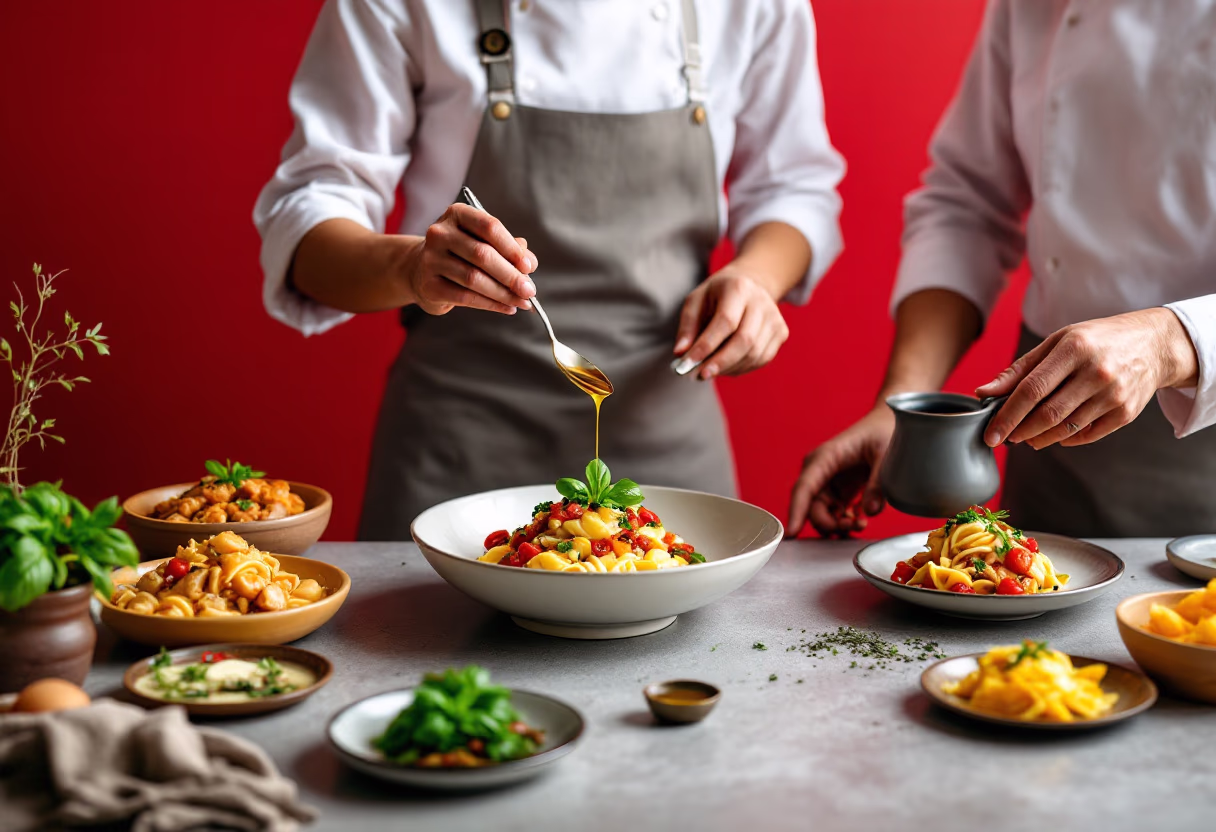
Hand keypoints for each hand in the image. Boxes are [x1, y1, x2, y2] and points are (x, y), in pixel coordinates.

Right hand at [406, 204, 537, 315]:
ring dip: (503, 293)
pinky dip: (491, 304)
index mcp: (457, 214)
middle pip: (482, 254)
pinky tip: (507, 308)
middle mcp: (440, 233)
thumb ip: (509, 249)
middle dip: (511, 276)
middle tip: (529, 291)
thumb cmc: (461, 254)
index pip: (489, 227)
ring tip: (522, 302)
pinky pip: (465, 297)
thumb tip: (529, 264)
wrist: (421, 270)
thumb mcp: (484, 242)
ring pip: (474, 278)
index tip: (528, 266)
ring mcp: (431, 259)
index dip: (512, 248)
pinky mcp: (429, 285)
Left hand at [673, 269, 789, 379]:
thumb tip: (681, 353)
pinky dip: (741, 368)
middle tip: (699, 376)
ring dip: (728, 368)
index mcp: (739, 288)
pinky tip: (726, 366)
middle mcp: (762, 302)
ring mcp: (775, 318)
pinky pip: (761, 359)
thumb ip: (688, 326)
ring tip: (708, 370)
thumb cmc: (716, 296)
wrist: (749, 285)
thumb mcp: (696, 301)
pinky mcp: (781, 333)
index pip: (725, 322)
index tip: (688, 364)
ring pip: (754, 354)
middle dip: (720, 362)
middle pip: (744, 340)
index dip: (707, 345)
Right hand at [787, 407, 894, 537]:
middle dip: (830, 524)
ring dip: (837, 525)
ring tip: (862, 523)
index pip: (804, 488)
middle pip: (812, 507)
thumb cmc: (884, 431)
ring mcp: (827, 482)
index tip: (791, 532)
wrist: (889, 424)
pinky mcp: (837, 490)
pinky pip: (832, 514)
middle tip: (857, 526)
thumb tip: (869, 512)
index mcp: (825, 457)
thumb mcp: (886, 454)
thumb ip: (878, 483)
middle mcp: (820, 471)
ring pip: (821, 514)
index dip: (796, 511)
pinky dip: (843, 522)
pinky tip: (860, 518)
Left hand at [977, 308, 1198, 448]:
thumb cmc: (1096, 340)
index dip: (1007, 415)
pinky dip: (1064, 439)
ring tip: (1025, 436)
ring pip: (1065, 428)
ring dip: (1038, 438)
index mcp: (1074, 349)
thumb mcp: (1057, 342)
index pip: (1032, 390)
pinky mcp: (1126, 413)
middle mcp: (1096, 372)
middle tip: (1003, 438)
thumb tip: (984, 392)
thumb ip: (1020, 369)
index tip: (990, 433)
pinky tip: (1053, 435)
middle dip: (1019, 432)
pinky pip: (1086, 435)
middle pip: (1048, 414)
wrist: (1154, 344)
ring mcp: (1114, 395)